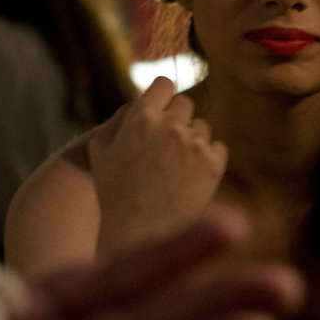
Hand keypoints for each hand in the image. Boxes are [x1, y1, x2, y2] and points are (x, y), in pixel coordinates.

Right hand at [88, 77, 227, 254]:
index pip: (164, 84)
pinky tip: (189, 177)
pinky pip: (218, 147)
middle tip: (165, 147)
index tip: (161, 111)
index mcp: (141, 117)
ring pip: (202, 127)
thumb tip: (140, 100)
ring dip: (191, 140)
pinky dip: (207, 159)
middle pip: (185, 104)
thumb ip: (120, 117)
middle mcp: (170, 126)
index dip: (162, 97)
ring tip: (174, 169)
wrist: (138, 234)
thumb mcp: (101, 149)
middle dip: (176, 120)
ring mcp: (195, 145)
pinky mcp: (214, 165)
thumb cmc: (114, 193)